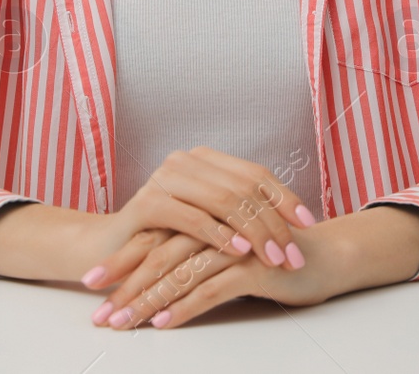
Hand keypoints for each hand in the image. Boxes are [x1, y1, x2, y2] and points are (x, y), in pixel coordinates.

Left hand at [84, 220, 346, 329]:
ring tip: (122, 322)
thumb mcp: (226, 248)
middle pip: (158, 253)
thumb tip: (153, 269)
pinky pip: (209, 288)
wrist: (325, 256)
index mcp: (202, 211)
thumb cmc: (272, 254)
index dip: (121, 261)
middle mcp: (213, 222)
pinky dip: (182, 307)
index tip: (92, 286)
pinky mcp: (252, 265)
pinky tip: (162, 323)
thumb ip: (195, 248)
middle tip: (99, 313)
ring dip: (146, 300)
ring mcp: (233, 242)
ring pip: (178, 272)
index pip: (153, 236)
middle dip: (124, 285)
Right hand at [93, 147, 317, 272]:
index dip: (284, 197)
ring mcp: (164, 178)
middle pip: (243, 187)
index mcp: (205, 161)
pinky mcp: (146, 203)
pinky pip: (191, 217)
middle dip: (273, 223)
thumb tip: (290, 226)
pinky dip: (218, 234)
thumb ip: (239, 215)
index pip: (255, 174)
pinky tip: (238, 251)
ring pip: (222, 199)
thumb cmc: (165, 240)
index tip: (308, 224)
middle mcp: (186, 162)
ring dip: (253, 231)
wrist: (110, 250)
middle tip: (292, 255)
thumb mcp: (208, 223)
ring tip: (273, 257)